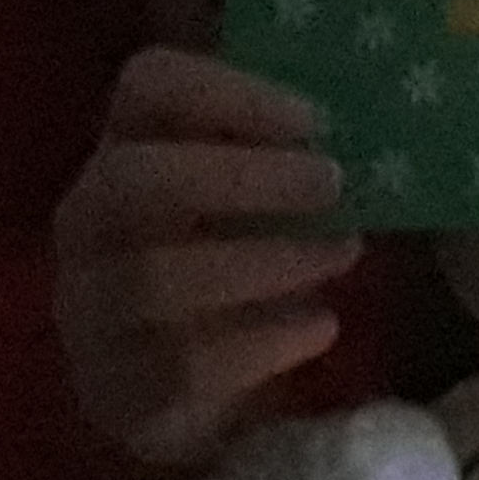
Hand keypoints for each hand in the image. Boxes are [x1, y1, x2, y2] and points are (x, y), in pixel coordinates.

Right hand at [47, 49, 356, 471]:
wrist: (216, 393)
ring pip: (154, 278)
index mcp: (131, 146)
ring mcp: (90, 311)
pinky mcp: (117, 392)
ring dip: (266, 260)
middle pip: (134, 180)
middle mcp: (90, 222)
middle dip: (241, 177)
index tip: (316, 119)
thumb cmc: (254, 255)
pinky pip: (182, 366)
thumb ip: (303, 147)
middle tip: (333, 184)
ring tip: (345, 252)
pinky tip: (323, 326)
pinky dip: (268, 341)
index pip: (146, 86)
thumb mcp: (272, 189)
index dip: (227, 93)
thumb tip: (388, 121)